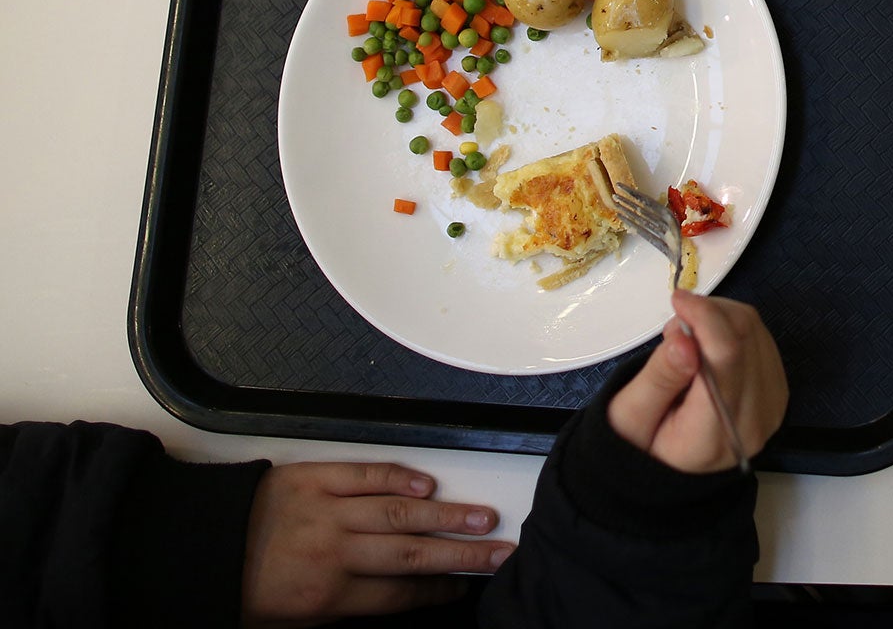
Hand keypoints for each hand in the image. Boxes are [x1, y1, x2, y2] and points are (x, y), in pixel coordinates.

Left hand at [241, 461, 505, 626]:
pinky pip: (366, 474)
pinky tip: (429, 485)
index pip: (398, 594)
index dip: (437, 591)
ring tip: (484, 518)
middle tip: (500, 553)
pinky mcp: (315, 477)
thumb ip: (344, 606)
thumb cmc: (241, 589)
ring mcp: (327, 510)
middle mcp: (334, 552)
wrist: (196, 548)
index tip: (463, 587)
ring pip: (399, 512)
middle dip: (462, 555)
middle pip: (412, 554)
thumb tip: (395, 597)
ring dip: (447, 516)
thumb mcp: (291, 620)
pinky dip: (399, 477)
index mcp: (326, 595)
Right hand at [607, 292, 787, 471]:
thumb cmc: (643, 441)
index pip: (726, 360)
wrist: (670, 465)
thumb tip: (685, 340)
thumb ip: (659, 377)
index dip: (705, 318)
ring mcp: (772, 406)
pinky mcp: (777, 390)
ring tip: (685, 339)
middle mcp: (753, 422)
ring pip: (755, 332)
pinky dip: (732, 328)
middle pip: (744, 339)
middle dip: (707, 315)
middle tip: (673, 329)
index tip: (678, 300)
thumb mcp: (630, 415)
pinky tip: (707, 343)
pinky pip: (762, 338)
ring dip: (719, 318)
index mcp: (712, 436)